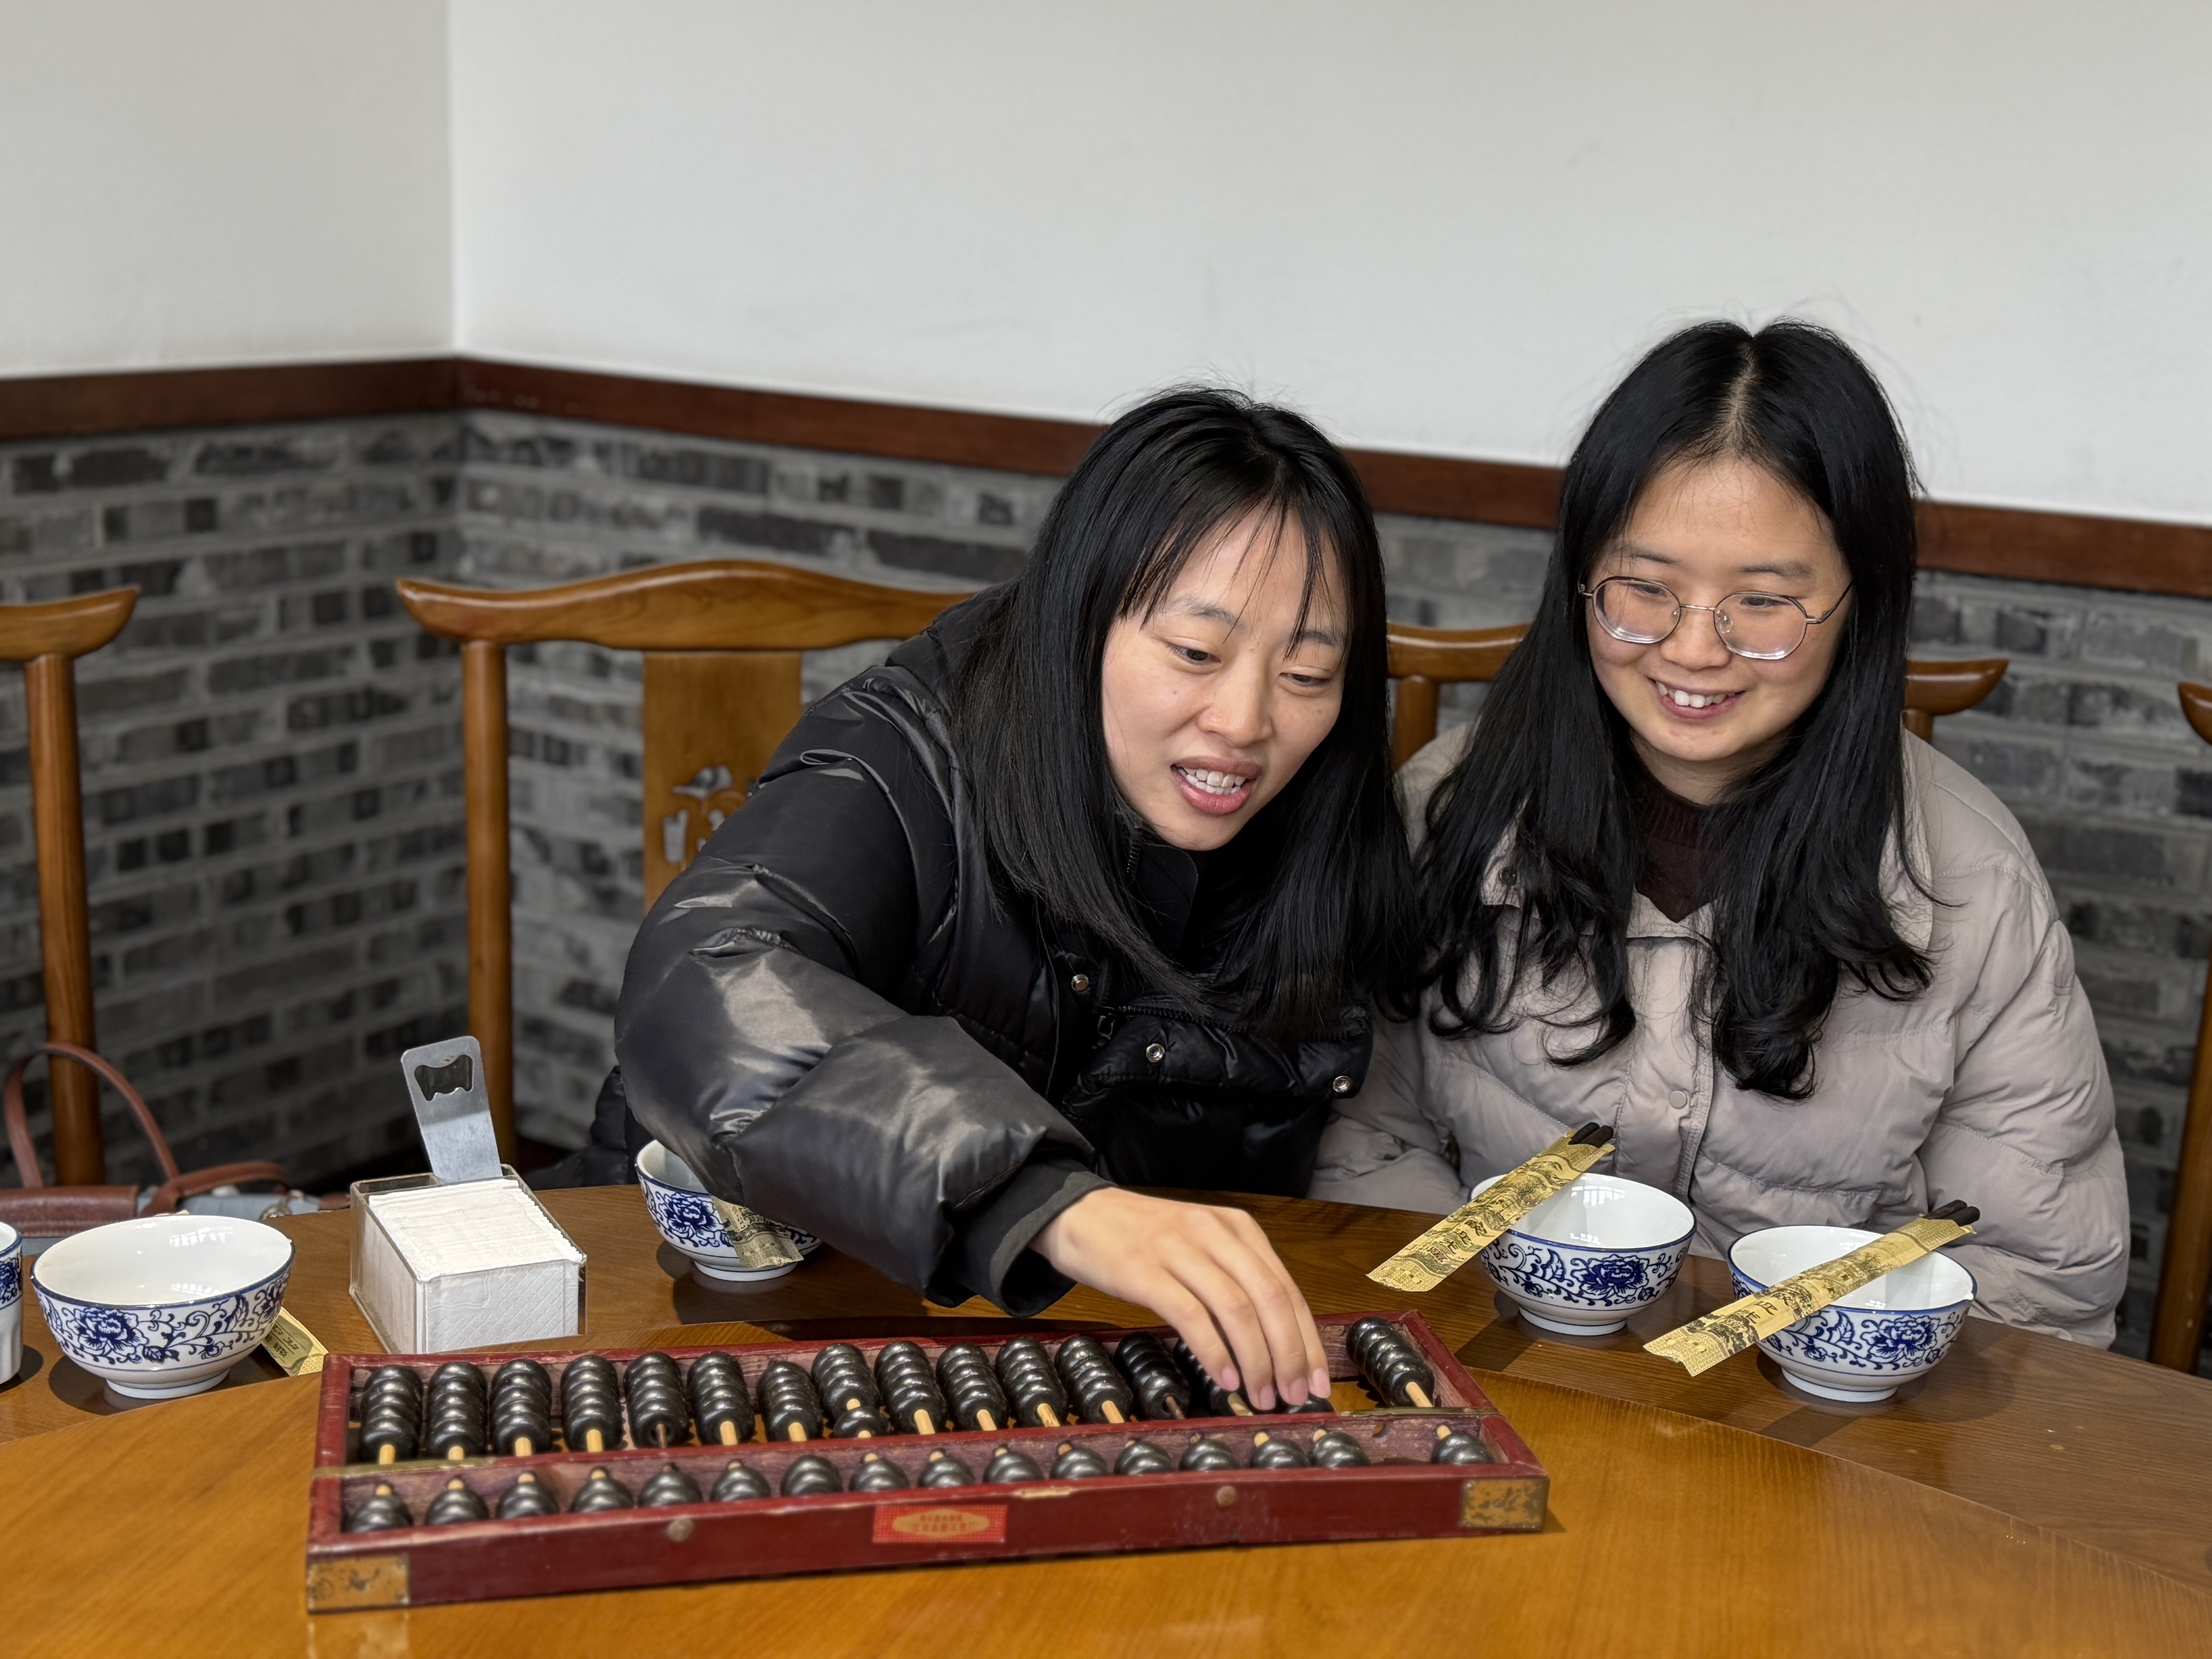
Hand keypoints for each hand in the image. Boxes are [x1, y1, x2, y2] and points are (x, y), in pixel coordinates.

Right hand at [1033, 1188, 1330, 1408]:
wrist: (1080, 1213)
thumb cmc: (1145, 1239)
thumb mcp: (1203, 1247)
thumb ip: (1237, 1281)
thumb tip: (1277, 1343)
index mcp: (1238, 1229)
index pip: (1287, 1288)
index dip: (1308, 1340)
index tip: (1320, 1381)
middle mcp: (1214, 1234)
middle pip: (1270, 1298)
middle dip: (1290, 1354)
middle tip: (1295, 1395)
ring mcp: (1178, 1249)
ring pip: (1236, 1308)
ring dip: (1256, 1360)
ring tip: (1262, 1396)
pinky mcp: (1144, 1270)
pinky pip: (1191, 1315)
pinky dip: (1214, 1351)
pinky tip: (1225, 1379)